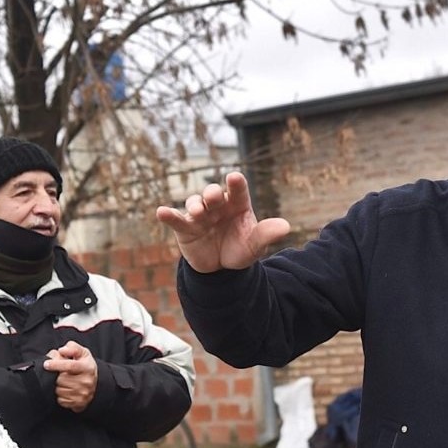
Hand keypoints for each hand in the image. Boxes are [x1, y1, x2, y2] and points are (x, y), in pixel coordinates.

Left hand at [43, 340, 98, 412]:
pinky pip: (61, 400)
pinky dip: (60, 395)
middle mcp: (87, 381)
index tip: (46, 364)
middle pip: (61, 379)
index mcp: (87, 367)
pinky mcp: (78, 403)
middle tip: (61, 373)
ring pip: (59, 390)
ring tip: (64, 382)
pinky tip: (66, 390)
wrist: (95, 384)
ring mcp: (83, 393)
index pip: (70, 365)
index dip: (56, 364)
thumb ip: (72, 348)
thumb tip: (62, 350)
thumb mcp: (82, 353)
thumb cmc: (84, 366)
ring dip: (58, 386)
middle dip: (57, 376)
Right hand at [154, 171, 290, 272]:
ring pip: (194, 202)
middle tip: (214, 197)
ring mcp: (200, 215)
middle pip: (213, 193)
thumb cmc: (240, 249)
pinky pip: (175, 219)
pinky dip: (168, 214)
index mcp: (238, 205)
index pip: (238, 190)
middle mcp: (218, 206)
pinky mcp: (185, 228)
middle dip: (212, 193)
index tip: (234, 178)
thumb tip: (286, 226)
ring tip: (197, 211)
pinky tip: (161, 212)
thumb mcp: (254, 245)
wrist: (220, 269)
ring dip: (194, 204)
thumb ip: (267, 234)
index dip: (235, 183)